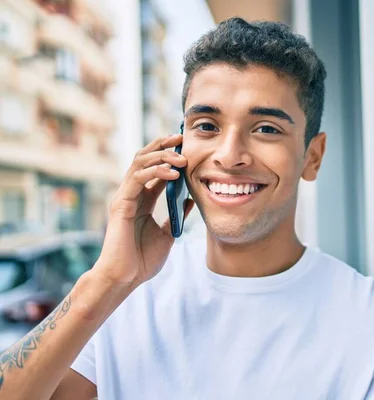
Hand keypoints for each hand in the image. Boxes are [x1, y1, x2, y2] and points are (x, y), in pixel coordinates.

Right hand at [94, 134, 193, 286]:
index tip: (187, 146)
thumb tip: (189, 200)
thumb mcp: (167, 234)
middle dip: (163, 146)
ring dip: (161, 156)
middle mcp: (132, 195)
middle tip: (181, 138)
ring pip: (139, 164)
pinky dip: (154, 173)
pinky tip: (172, 174)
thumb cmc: (142, 260)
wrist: (125, 278)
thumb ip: (175, 215)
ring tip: (181, 157)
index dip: (169, 156)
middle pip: (144, 159)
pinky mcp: (120, 205)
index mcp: (142, 200)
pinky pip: (136, 180)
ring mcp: (124, 198)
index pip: (155, 170)